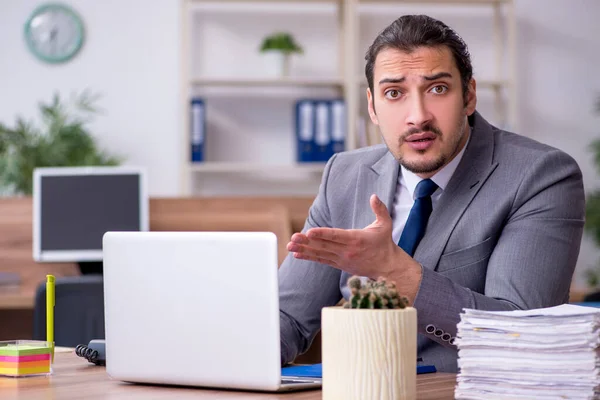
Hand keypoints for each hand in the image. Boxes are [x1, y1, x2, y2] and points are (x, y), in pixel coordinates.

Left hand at [287, 194, 419, 282]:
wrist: (387, 268)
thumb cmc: (384, 243)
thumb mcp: (385, 225)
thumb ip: (380, 209)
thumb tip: (374, 196)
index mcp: (356, 239)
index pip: (336, 236)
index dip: (322, 234)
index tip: (309, 232)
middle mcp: (347, 250)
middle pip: (324, 245)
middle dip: (307, 242)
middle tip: (293, 237)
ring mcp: (342, 259)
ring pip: (320, 253)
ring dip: (304, 249)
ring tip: (290, 245)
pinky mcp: (339, 265)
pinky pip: (322, 260)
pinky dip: (309, 257)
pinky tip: (297, 254)